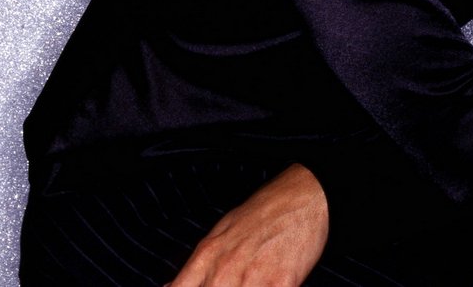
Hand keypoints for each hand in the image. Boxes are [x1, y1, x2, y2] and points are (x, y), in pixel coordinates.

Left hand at [167, 163, 328, 286]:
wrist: (304, 194)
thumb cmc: (262, 213)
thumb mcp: (220, 233)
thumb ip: (195, 267)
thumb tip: (169, 286)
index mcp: (206, 256)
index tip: (205, 286)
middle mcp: (224, 269)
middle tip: (235, 283)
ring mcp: (252, 278)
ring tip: (255, 281)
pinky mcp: (281, 283)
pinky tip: (272, 284)